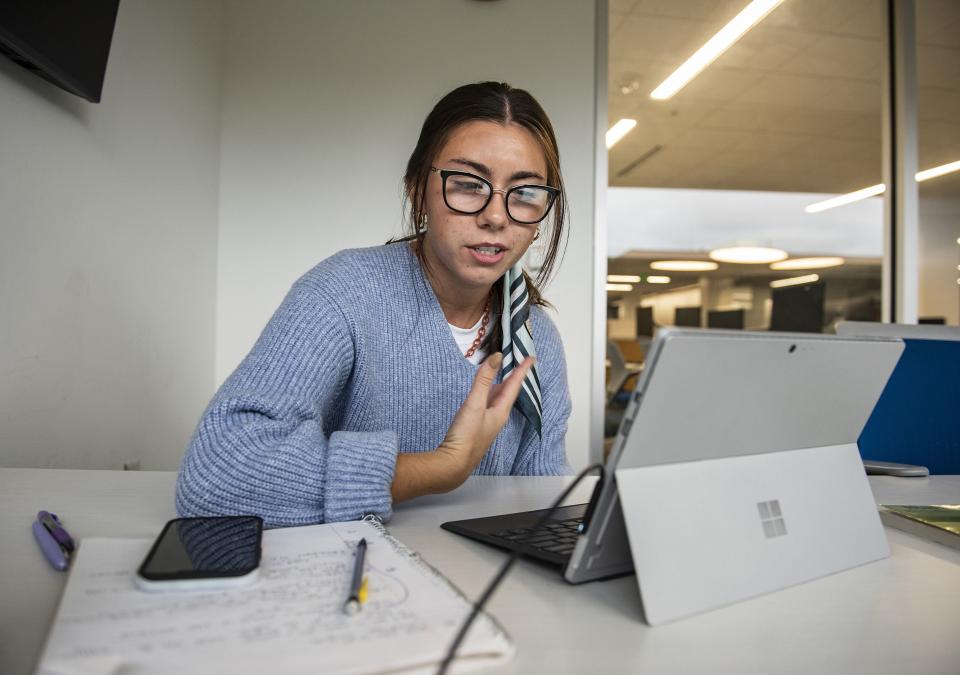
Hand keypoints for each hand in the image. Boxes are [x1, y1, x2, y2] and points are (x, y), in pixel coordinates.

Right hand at [390, 352, 535, 502]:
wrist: (454, 463)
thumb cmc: (466, 436)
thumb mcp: (474, 403)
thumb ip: (483, 380)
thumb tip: (496, 358)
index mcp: (500, 411)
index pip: (514, 386)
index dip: (522, 370)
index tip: (531, 358)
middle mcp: (497, 417)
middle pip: (508, 393)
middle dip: (513, 377)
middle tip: (518, 363)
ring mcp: (487, 423)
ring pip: (497, 399)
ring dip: (501, 385)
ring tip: (503, 375)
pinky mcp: (477, 428)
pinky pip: (488, 406)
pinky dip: (489, 395)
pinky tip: (483, 395)